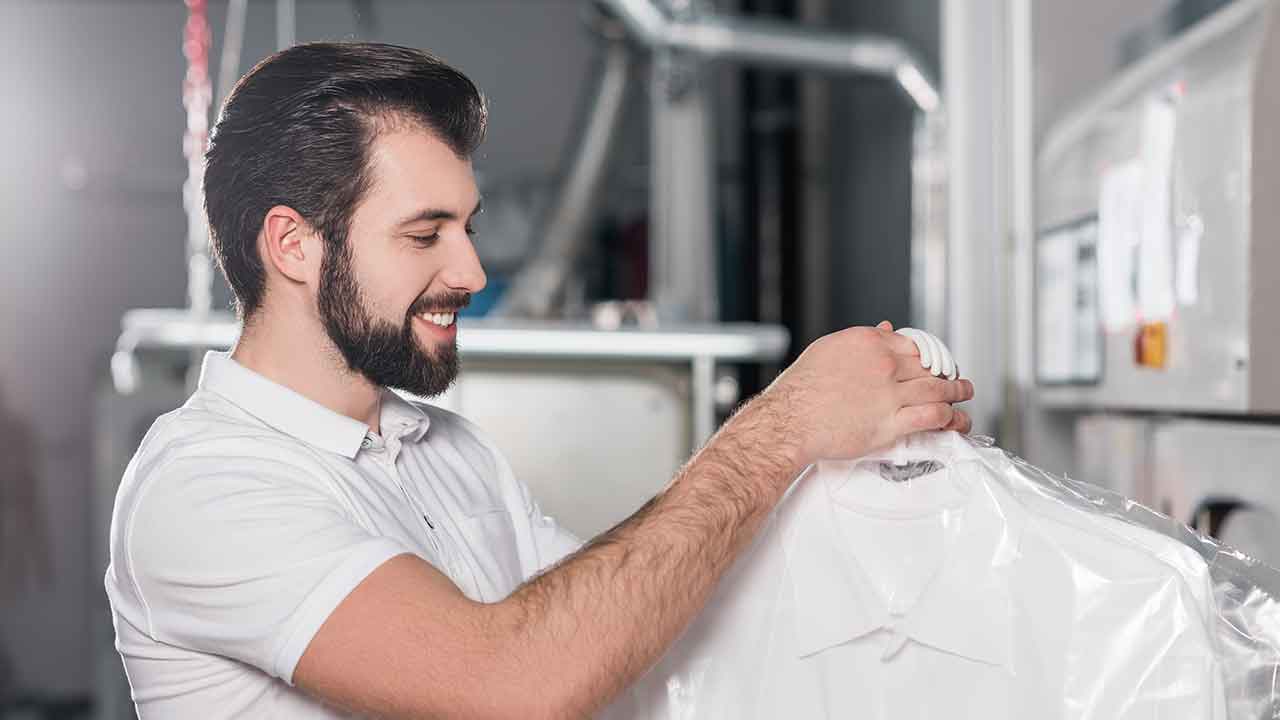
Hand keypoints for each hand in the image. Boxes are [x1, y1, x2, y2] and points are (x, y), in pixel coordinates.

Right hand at [752, 320, 973, 466]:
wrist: (789, 421)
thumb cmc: (801, 389)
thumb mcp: (829, 349)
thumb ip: (863, 339)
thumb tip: (887, 329)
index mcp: (869, 342)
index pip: (913, 343)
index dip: (930, 354)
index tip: (935, 362)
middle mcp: (884, 364)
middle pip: (930, 365)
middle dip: (949, 372)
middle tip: (956, 378)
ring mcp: (889, 394)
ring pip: (938, 390)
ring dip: (958, 393)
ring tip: (964, 394)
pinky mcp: (891, 423)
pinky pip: (932, 417)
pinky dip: (950, 418)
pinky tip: (956, 419)